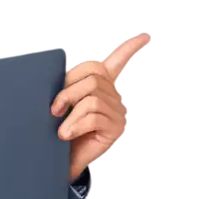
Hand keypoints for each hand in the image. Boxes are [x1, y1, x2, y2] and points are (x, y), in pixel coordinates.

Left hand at [51, 31, 154, 182]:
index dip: (130, 50)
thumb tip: (66, 74)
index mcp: (101, 85)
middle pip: (92, 78)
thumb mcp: (58, 104)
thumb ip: (66, 86)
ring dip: (68, 113)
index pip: (118, 63)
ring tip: (60, 129)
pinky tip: (65, 136)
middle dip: (67, 93)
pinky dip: (74, 125)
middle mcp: (114, 95)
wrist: (54, 161)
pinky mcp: (116, 128)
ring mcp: (118, 112)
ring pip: (91, 98)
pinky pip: (93, 116)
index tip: (144, 38)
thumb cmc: (54, 130)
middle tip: (53, 111)